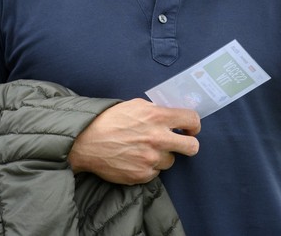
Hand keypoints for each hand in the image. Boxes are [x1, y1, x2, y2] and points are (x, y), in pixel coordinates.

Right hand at [68, 99, 200, 184]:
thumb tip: (172, 116)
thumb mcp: (135, 105)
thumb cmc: (110, 120)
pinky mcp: (142, 175)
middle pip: (192, 147)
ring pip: (170, 161)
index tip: (190, 128)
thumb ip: (156, 110)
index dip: (194, 125)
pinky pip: (155, 172)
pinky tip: (135, 159)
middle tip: (180, 143)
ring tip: (145, 150)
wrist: (86, 142)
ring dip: (162, 156)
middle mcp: (158, 139)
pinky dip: (148, 167)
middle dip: (189, 145)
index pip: (192, 120)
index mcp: (158, 117)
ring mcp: (151, 159)